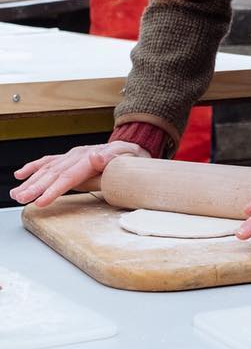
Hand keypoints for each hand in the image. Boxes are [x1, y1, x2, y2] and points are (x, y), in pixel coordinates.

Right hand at [10, 141, 149, 207]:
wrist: (135, 147)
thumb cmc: (134, 157)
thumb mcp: (130, 156)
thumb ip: (112, 157)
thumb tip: (95, 156)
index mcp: (93, 156)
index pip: (70, 175)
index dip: (54, 189)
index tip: (41, 201)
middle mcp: (80, 154)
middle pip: (55, 173)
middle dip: (36, 187)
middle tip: (21, 199)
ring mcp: (74, 155)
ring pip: (48, 169)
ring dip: (31, 181)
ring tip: (16, 193)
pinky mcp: (71, 157)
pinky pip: (49, 161)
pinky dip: (34, 167)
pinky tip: (21, 174)